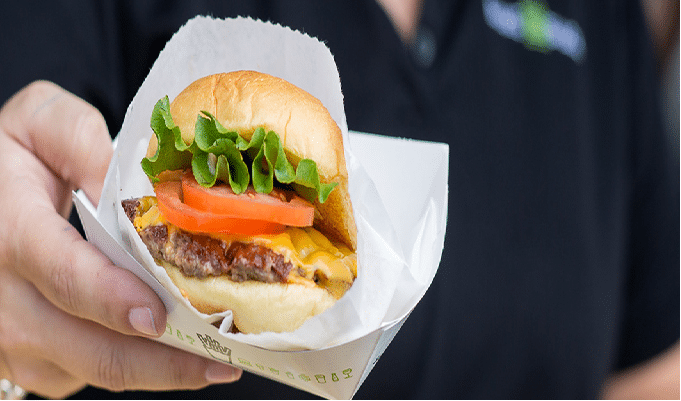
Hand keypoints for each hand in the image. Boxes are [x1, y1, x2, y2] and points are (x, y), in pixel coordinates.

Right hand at [0, 81, 240, 397]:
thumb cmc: (15, 154)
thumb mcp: (42, 123)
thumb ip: (86, 146)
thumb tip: (135, 193)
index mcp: (10, 231)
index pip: (63, 274)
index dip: (113, 299)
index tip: (161, 315)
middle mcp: (4, 298)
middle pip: (87, 346)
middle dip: (161, 361)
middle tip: (223, 360)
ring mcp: (12, 336)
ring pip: (90, 371)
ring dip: (156, 371)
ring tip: (215, 361)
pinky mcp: (26, 355)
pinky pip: (83, 374)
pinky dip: (134, 367)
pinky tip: (175, 352)